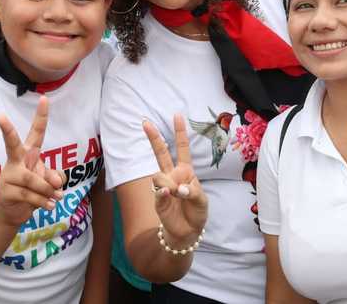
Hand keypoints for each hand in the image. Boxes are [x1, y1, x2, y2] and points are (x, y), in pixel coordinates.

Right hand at [0, 96, 65, 227]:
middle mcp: (16, 160)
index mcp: (28, 153)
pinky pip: (29, 195)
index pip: (36, 132)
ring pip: (32, 179)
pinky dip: (43, 202)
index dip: (41, 116)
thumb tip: (55, 183)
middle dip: (6, 130)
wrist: (14, 212)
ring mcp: (8, 175)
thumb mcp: (47, 181)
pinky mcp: (6, 191)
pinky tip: (51, 206)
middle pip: (11, 143)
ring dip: (47, 190)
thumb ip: (54, 177)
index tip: (44, 98)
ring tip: (57, 197)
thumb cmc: (32, 190)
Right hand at [144, 115, 207, 244]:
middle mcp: (172, 175)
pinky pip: (159, 191)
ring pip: (159, 175)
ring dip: (170, 184)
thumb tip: (177, 189)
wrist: (187, 232)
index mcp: (185, 171)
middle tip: (145, 122)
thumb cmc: (196, 212)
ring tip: (179, 194)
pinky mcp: (159, 200)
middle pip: (161, 153)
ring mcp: (164, 186)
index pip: (182, 148)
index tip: (177, 115)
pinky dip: (165, 192)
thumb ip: (192, 191)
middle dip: (153, 137)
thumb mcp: (201, 200)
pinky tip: (169, 194)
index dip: (179, 132)